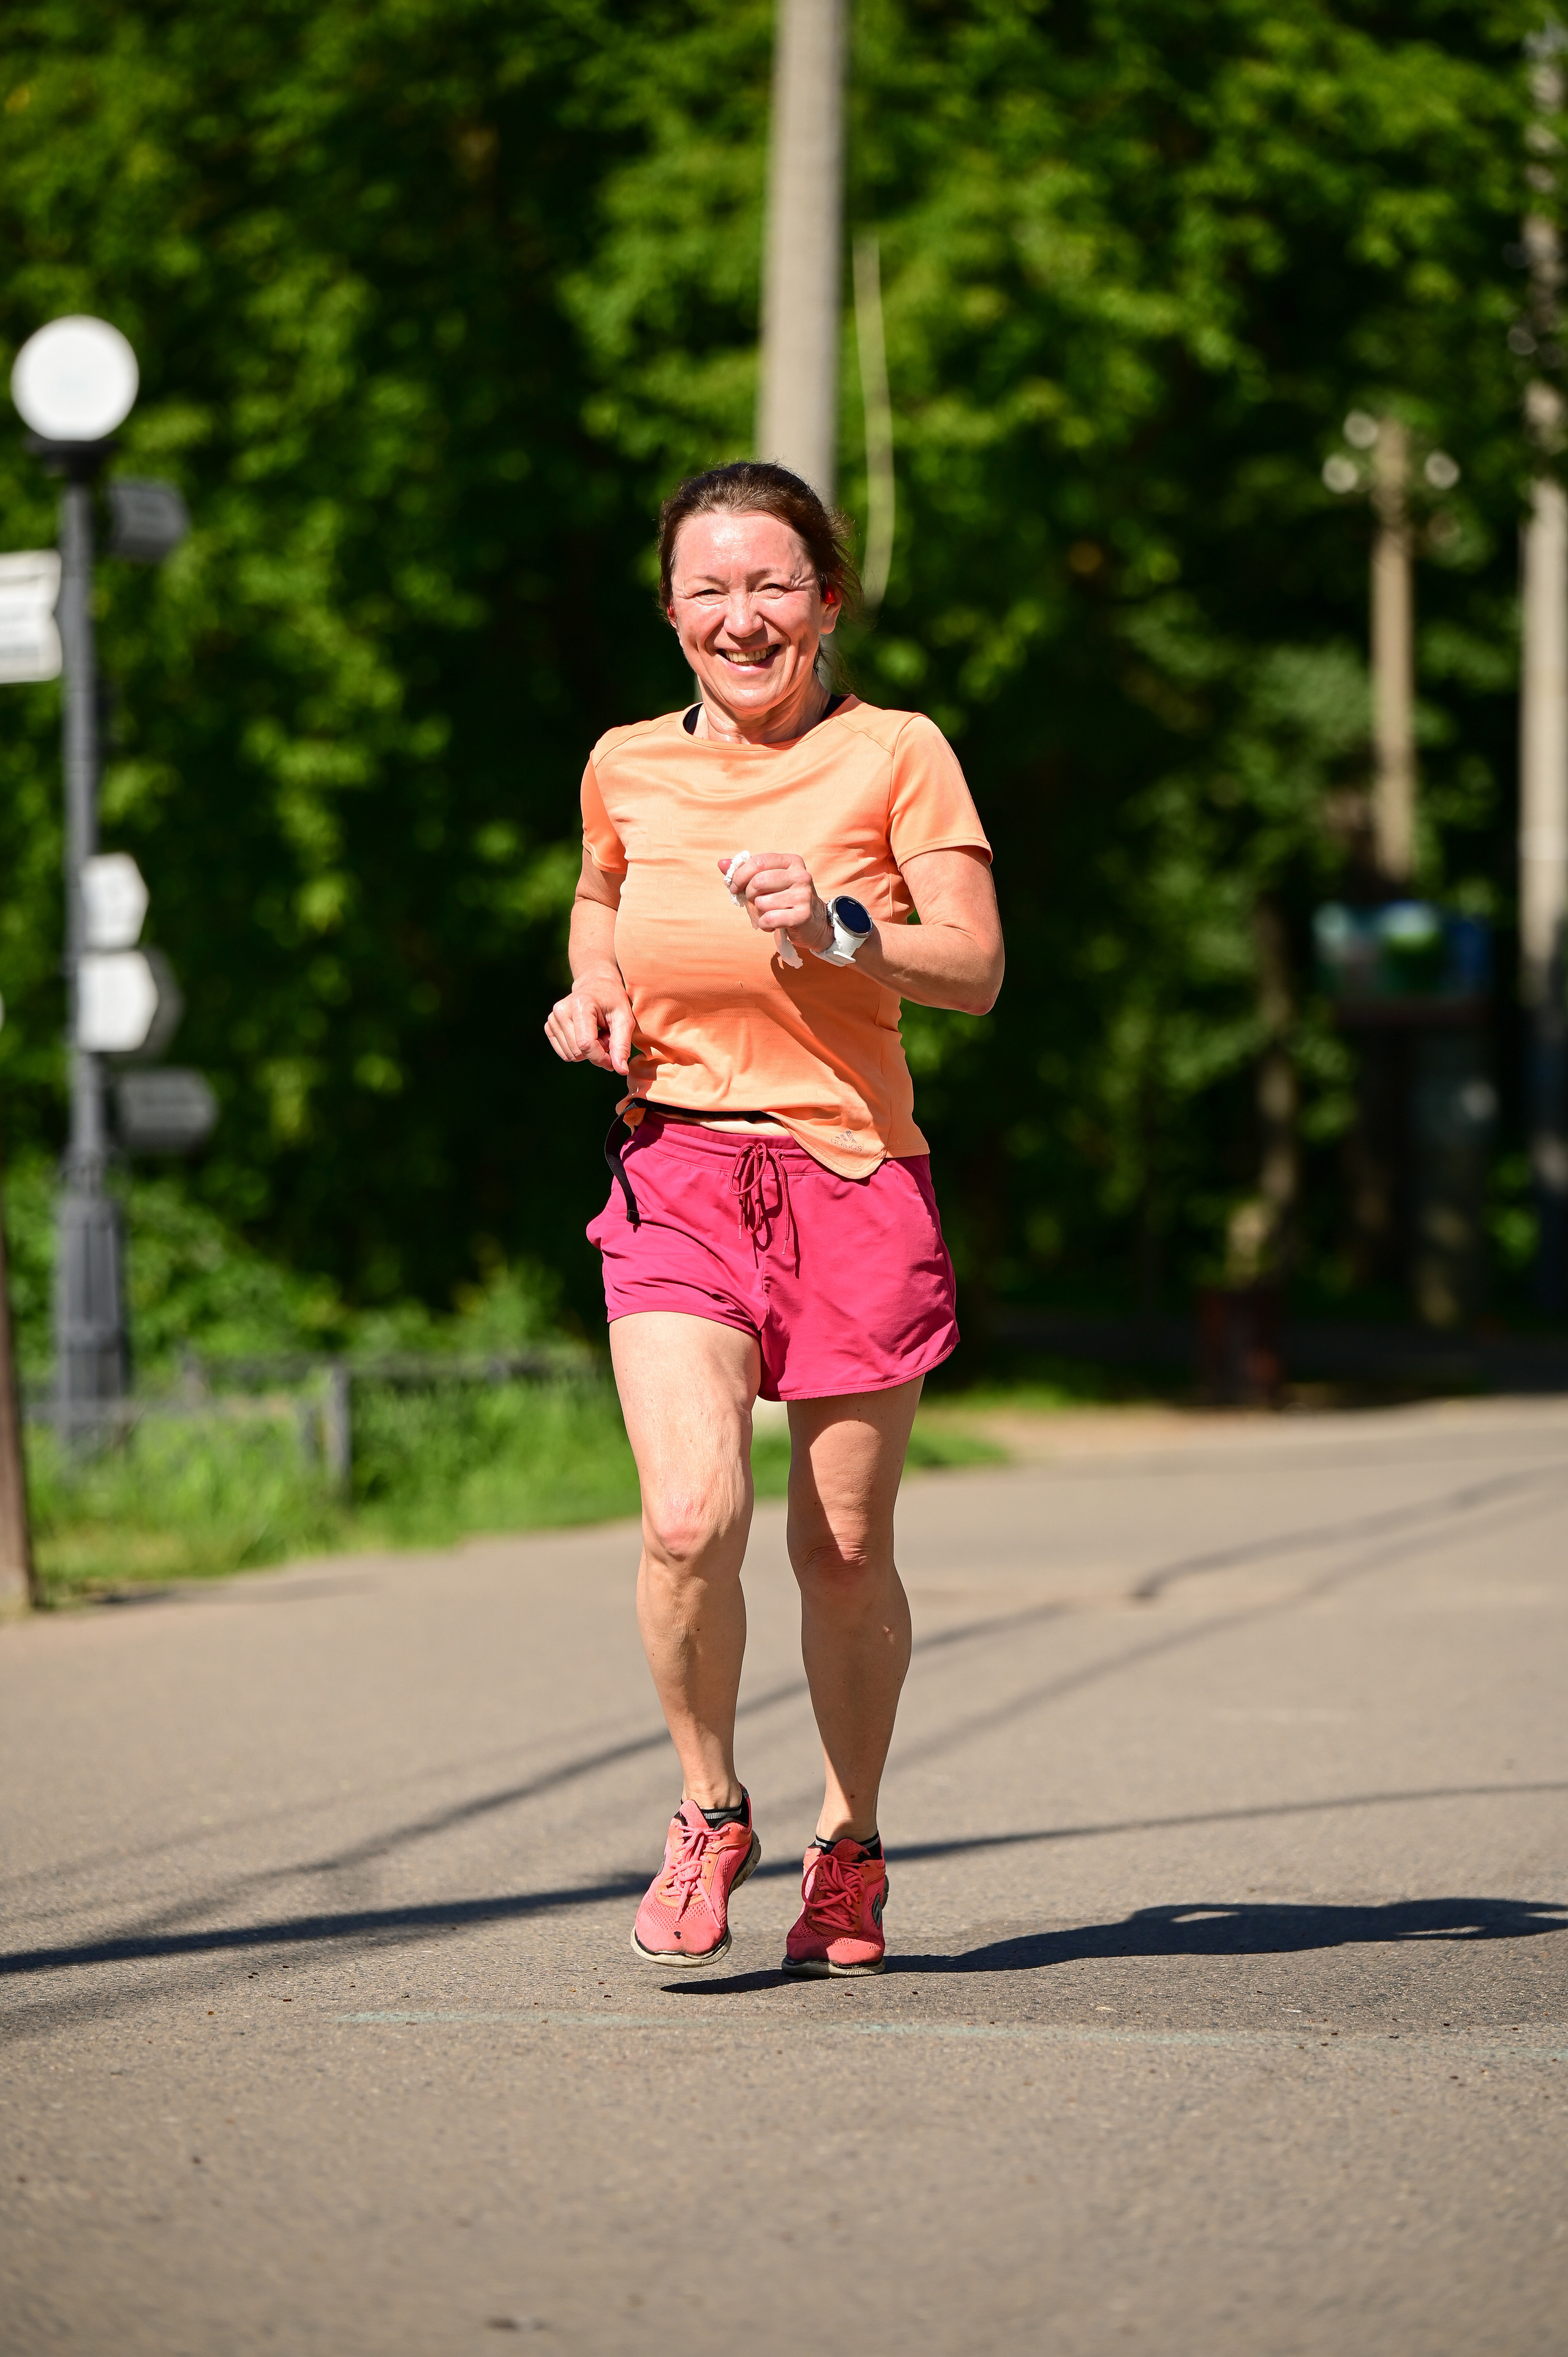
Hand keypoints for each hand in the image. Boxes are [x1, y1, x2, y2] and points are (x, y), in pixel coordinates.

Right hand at [544, 968, 634, 1074]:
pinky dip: (577, 1050)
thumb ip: (622, 1045)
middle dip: (596, 1053)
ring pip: (570, 1055)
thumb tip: (621, 1070)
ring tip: (597, 1033)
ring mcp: (552, 1018)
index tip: (613, 1061)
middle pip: (578, 1052)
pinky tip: (586, 1035)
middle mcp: (561, 1011)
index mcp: (580, 1005)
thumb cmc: (613, 1001)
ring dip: (587, 1052)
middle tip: (606, 1036)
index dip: (601, 1058)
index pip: (586, 1044)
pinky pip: (564, 1053)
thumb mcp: (624, 1020)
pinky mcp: (549, 1026)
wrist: (596, 985)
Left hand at [718, 852, 832, 956]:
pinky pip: (769, 919)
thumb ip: (746, 872)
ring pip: (761, 903)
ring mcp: (803, 895)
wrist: (814, 923)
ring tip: (766, 913)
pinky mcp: (802, 915)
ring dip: (757, 912)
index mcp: (791, 861)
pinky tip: (771, 924)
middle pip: (758, 882)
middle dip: (747, 895)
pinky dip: (764, 924)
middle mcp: (800, 875)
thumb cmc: (786, 899)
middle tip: (751, 902)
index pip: (758, 862)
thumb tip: (721, 864)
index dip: (740, 875)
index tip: (735, 887)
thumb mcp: (769, 881)